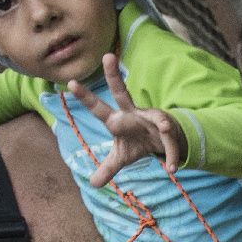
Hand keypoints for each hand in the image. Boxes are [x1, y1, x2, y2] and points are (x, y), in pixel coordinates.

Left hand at [67, 53, 188, 185]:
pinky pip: (171, 142)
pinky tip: (171, 169)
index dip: (86, 97)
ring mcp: (152, 119)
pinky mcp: (169, 130)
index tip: (70, 83)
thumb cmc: (139, 143)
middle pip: (121, 92)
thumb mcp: (122, 158)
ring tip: (165, 129)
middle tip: (107, 57)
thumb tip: (92, 184)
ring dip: (161, 124)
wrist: (165, 142)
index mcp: (119, 120)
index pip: (99, 108)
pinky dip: (172, 156)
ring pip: (157, 118)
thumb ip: (108, 169)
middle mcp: (133, 114)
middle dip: (113, 77)